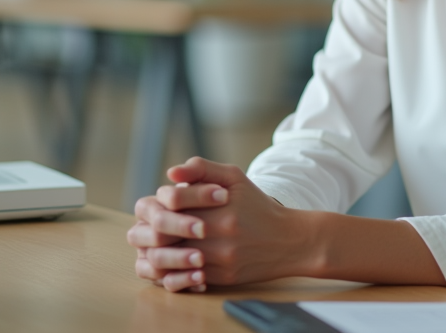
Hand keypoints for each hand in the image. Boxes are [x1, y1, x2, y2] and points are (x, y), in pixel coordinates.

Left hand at [128, 157, 313, 290]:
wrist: (288, 240)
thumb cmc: (256, 205)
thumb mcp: (234, 177)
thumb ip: (201, 168)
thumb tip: (171, 174)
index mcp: (218, 202)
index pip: (173, 200)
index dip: (163, 201)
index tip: (166, 202)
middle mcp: (219, 230)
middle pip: (167, 232)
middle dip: (157, 228)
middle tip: (157, 226)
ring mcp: (220, 256)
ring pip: (172, 257)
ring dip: (162, 251)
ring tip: (164, 244)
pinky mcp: (222, 277)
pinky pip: (186, 277)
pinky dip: (176, 269)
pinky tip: (177, 261)